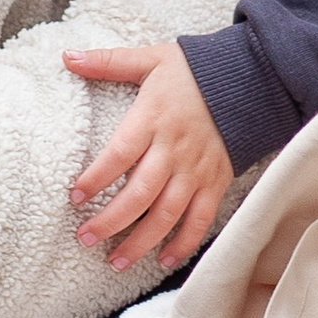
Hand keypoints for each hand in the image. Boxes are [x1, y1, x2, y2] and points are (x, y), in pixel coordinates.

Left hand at [64, 44, 230, 270]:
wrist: (250, 77)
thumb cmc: (194, 70)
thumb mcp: (151, 59)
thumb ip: (109, 61)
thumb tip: (67, 56)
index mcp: (154, 118)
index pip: (120, 154)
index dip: (96, 178)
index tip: (74, 196)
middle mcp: (175, 148)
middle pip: (140, 194)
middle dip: (110, 221)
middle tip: (85, 238)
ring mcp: (197, 169)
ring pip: (167, 214)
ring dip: (141, 241)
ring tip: (116, 261)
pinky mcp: (217, 182)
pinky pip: (200, 219)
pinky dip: (184, 243)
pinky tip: (164, 260)